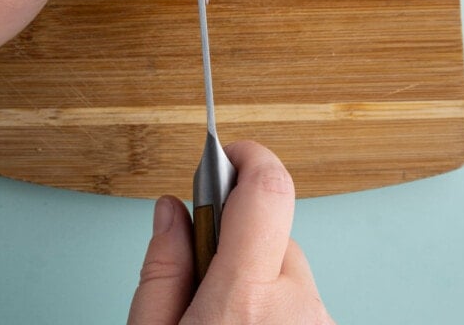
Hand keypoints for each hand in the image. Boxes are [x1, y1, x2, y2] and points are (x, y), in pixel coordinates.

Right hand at [128, 141, 336, 323]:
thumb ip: (162, 271)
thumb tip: (172, 212)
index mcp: (244, 302)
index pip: (267, 189)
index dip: (248, 158)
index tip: (227, 154)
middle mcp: (295, 309)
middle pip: (270, 236)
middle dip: (238, 246)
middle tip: (205, 284)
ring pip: (286, 271)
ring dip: (258, 283)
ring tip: (225, 324)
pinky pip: (301, 302)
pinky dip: (276, 310)